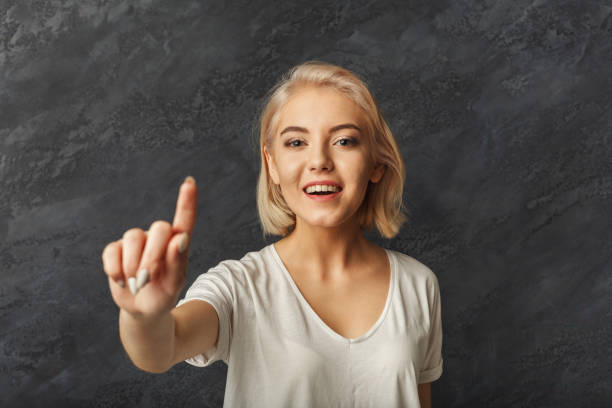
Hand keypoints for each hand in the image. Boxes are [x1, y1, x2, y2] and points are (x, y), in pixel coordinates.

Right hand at [101, 176, 197, 318]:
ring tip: (137, 284)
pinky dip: (116, 270)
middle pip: (158, 229)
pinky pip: (112, 250)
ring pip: (133, 237)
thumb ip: (177, 263)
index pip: (185, 219)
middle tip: (148, 279)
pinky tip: (122, 281)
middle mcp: (158, 236)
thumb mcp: (174, 285)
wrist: (142, 309)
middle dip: (152, 256)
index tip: (190, 183)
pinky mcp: (116, 249)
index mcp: (178, 243)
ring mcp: (137, 241)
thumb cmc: (163, 295)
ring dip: (133, 266)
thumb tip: (179, 238)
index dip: (186, 201)